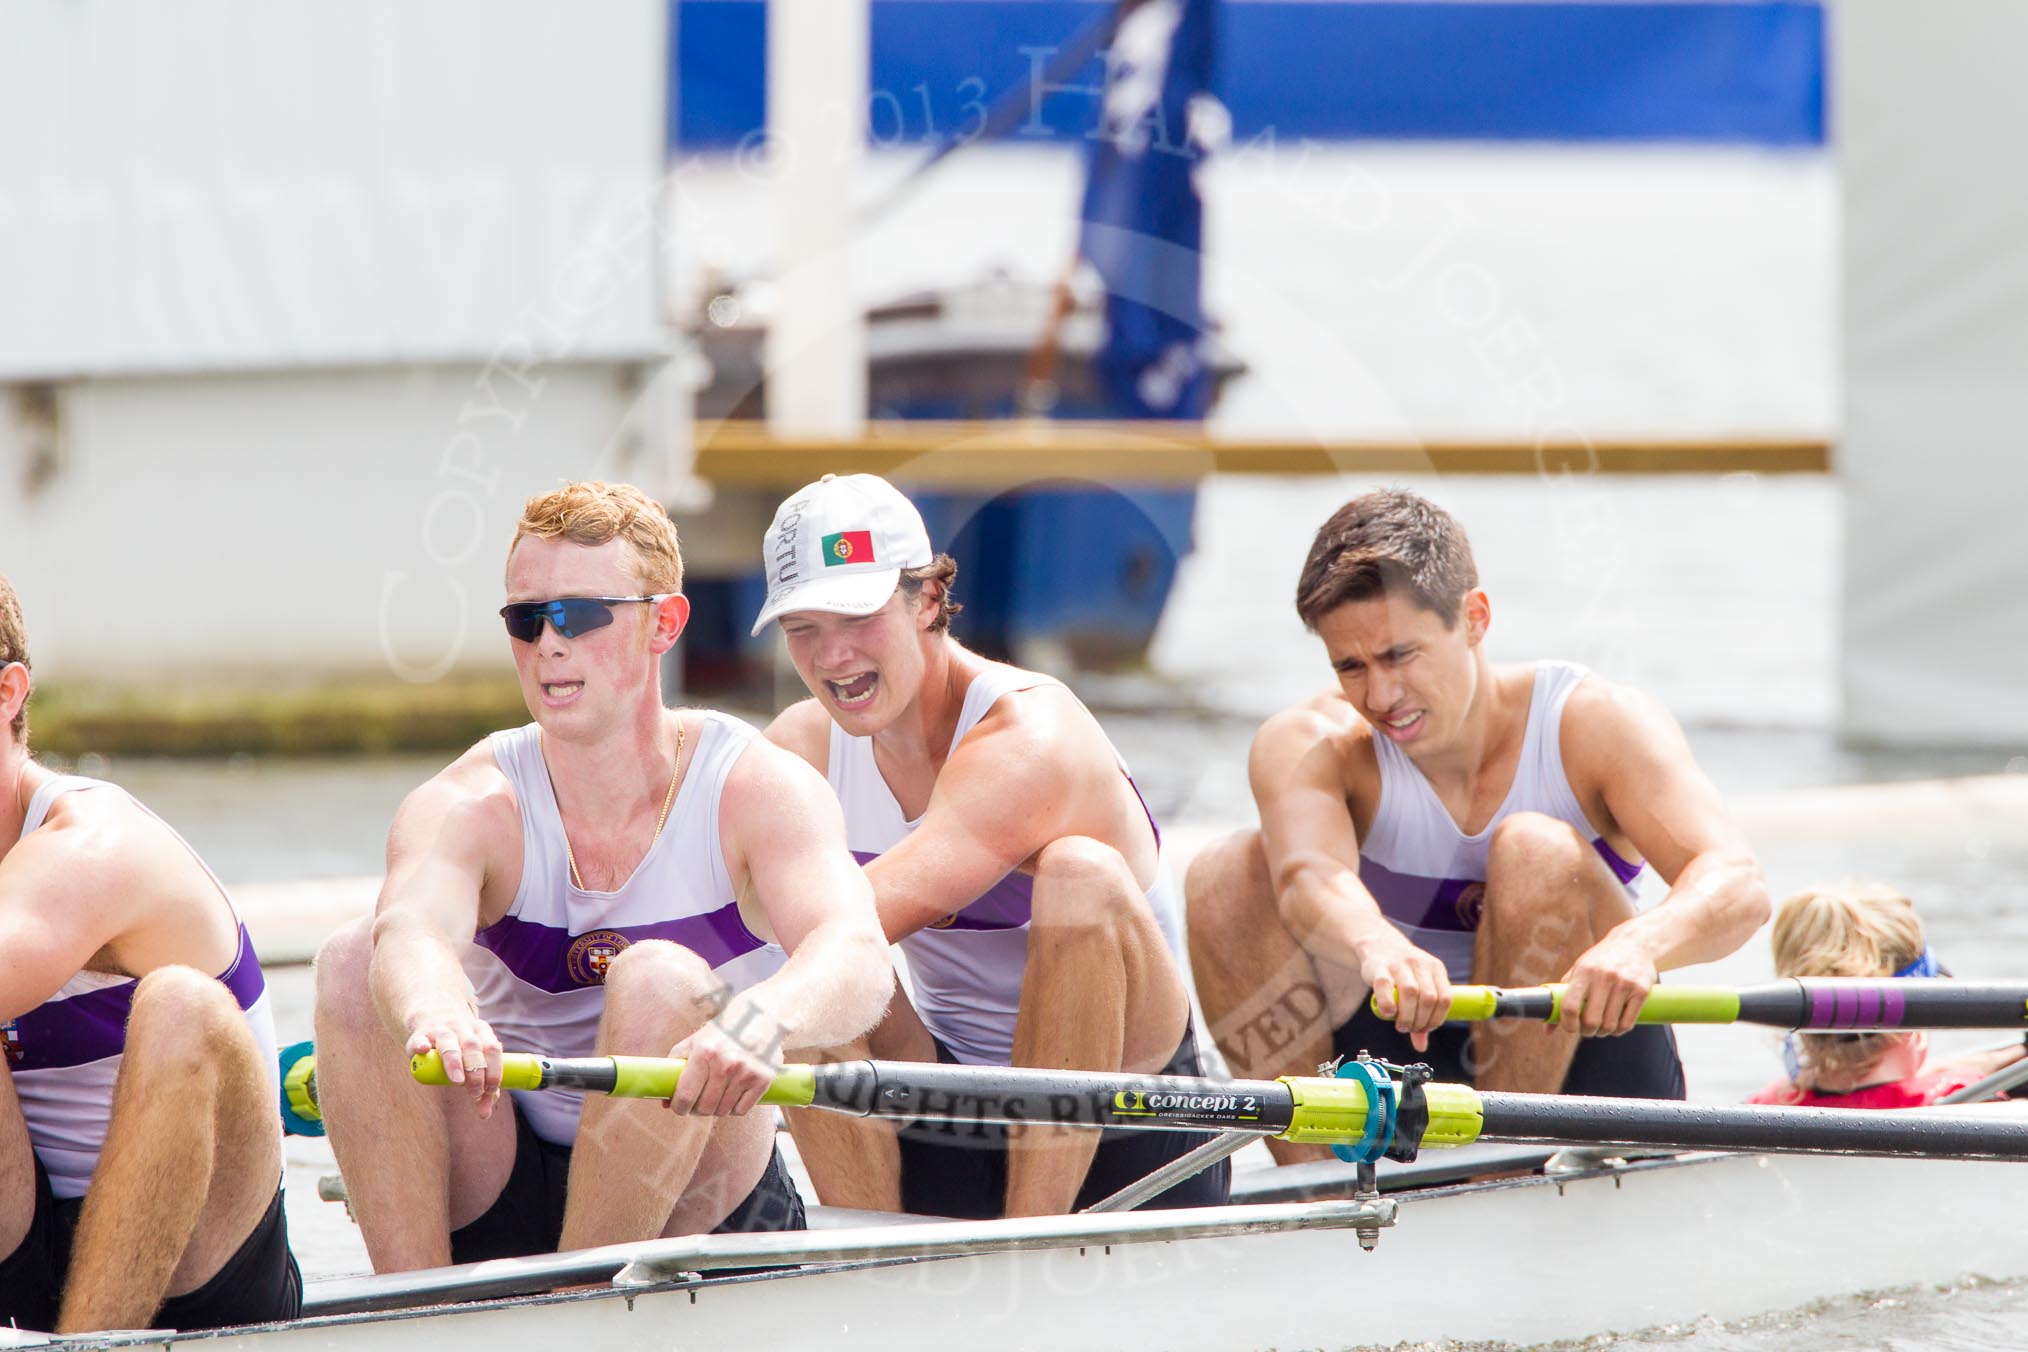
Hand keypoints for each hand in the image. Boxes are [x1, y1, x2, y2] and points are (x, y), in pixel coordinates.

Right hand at [406, 1008, 504, 1117]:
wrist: (432, 1022)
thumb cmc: (459, 1049)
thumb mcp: (473, 1062)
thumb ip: (482, 1086)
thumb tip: (485, 1113)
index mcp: (481, 1032)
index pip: (492, 1049)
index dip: (494, 1070)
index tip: (491, 1091)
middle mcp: (463, 1028)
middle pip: (473, 1047)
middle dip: (476, 1071)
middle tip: (475, 1093)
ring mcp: (441, 1029)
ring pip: (449, 1042)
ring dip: (454, 1062)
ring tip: (457, 1081)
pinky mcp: (420, 1035)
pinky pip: (420, 1038)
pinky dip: (422, 1045)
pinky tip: (424, 1049)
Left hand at [667, 994, 789, 1116]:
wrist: (761, 1015)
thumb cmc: (722, 1031)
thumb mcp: (695, 1041)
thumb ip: (675, 1068)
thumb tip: (663, 1101)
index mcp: (704, 1052)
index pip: (686, 1095)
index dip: (679, 1107)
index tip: (679, 1107)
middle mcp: (726, 1063)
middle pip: (705, 1108)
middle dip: (697, 1110)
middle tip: (698, 1103)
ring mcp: (746, 1072)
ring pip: (723, 1111)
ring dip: (716, 1109)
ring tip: (716, 1096)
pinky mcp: (763, 1079)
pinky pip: (742, 1110)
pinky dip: (735, 1108)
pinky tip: (733, 1096)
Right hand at [1359, 934, 1452, 1052]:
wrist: (1377, 944)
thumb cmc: (1401, 971)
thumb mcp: (1418, 986)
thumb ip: (1421, 1015)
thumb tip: (1421, 1046)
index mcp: (1435, 968)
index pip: (1445, 999)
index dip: (1437, 1019)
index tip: (1425, 1029)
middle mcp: (1420, 964)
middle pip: (1429, 999)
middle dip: (1421, 1021)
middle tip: (1410, 1028)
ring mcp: (1399, 964)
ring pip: (1411, 993)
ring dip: (1407, 1016)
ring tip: (1401, 1025)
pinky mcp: (1379, 967)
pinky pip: (1385, 987)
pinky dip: (1388, 1004)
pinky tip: (1388, 1013)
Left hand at [1560, 931, 1659, 1035]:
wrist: (1634, 943)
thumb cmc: (1599, 961)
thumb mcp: (1578, 971)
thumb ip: (1562, 997)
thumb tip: (1547, 1030)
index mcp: (1584, 972)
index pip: (1570, 1006)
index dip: (1567, 1024)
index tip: (1570, 1028)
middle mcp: (1603, 977)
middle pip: (1591, 1020)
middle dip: (1587, 1031)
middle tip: (1588, 1029)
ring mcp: (1624, 984)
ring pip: (1610, 1025)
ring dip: (1604, 1032)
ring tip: (1602, 1027)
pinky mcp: (1641, 991)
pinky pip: (1627, 1023)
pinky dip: (1619, 1030)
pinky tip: (1616, 1026)